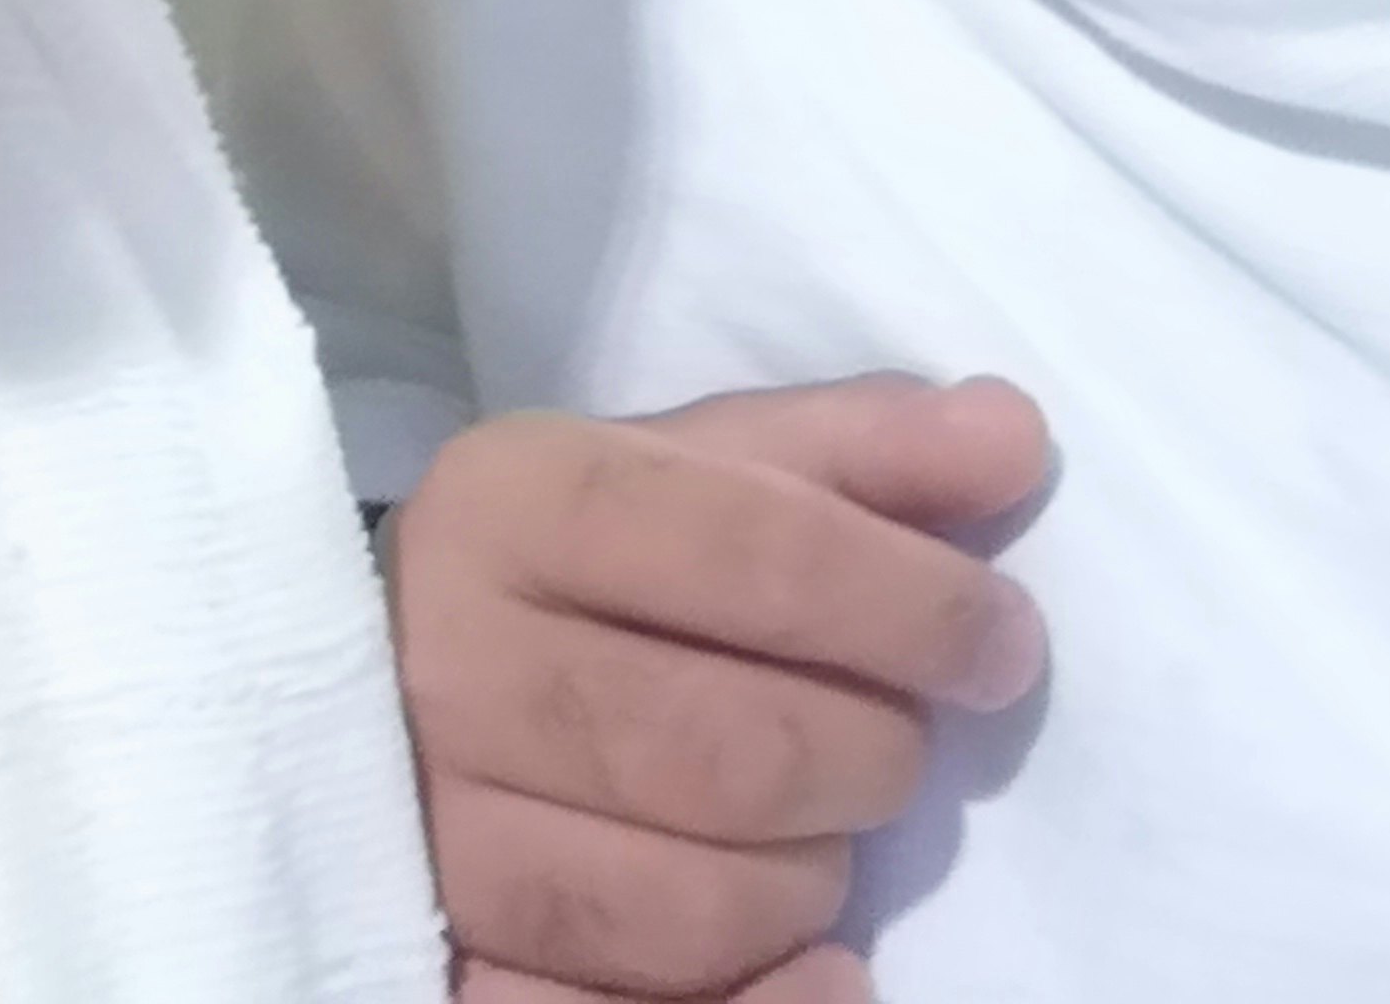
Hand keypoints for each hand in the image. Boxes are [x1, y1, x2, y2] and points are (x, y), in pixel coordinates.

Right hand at [392, 373, 1052, 1002]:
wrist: (375, 680)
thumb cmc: (579, 566)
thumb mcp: (698, 470)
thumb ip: (858, 452)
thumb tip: (1013, 439)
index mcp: (515, 503)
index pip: (760, 552)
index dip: (916, 606)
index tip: (1003, 644)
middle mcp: (449, 665)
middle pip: (737, 752)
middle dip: (869, 757)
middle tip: (892, 745)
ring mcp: (430, 835)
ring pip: (691, 909)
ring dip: (806, 885)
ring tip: (809, 835)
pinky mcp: (436, 966)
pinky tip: (812, 969)